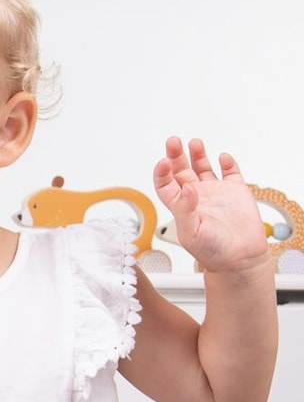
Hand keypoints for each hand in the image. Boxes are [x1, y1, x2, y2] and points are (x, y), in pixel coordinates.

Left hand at [153, 136, 268, 273]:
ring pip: (202, 167)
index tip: (163, 162)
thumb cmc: (211, 252)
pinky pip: (230, 173)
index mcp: (180, 206)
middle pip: (180, 170)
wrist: (239, 260)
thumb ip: (185, 209)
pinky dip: (227, 163)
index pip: (165, 184)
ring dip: (197, 154)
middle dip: (175, 155)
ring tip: (194, 143)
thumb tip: (186, 188)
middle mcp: (195, 197)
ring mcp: (215, 193)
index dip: (161, 172)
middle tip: (173, 141)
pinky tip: (223, 157)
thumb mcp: (190, 232)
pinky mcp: (235, 192)